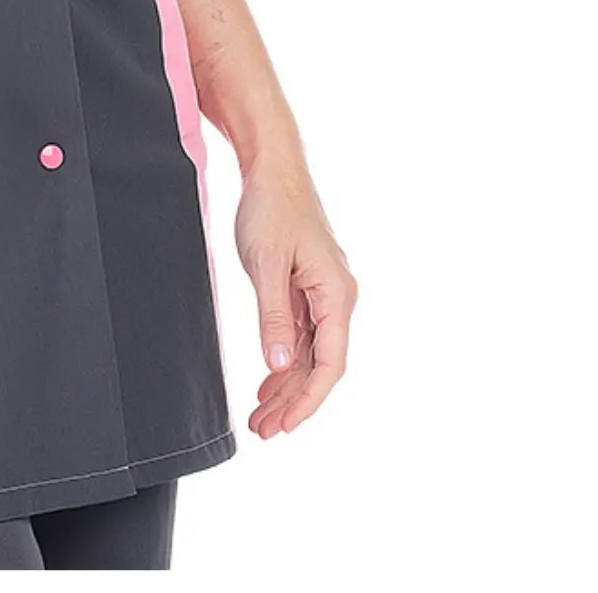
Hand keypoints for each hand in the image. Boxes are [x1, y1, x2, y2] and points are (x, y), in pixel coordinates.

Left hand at [233, 157, 355, 435]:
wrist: (273, 167)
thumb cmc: (271, 208)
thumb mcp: (266, 264)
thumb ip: (274, 318)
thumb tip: (281, 365)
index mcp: (336, 295)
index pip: (330, 364)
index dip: (308, 400)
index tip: (284, 425)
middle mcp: (337, 297)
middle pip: (320, 364)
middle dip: (293, 400)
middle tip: (263, 430)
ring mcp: (323, 292)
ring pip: (309, 352)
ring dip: (286, 384)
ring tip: (260, 415)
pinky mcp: (307, 285)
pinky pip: (301, 334)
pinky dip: (284, 358)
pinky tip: (268, 380)